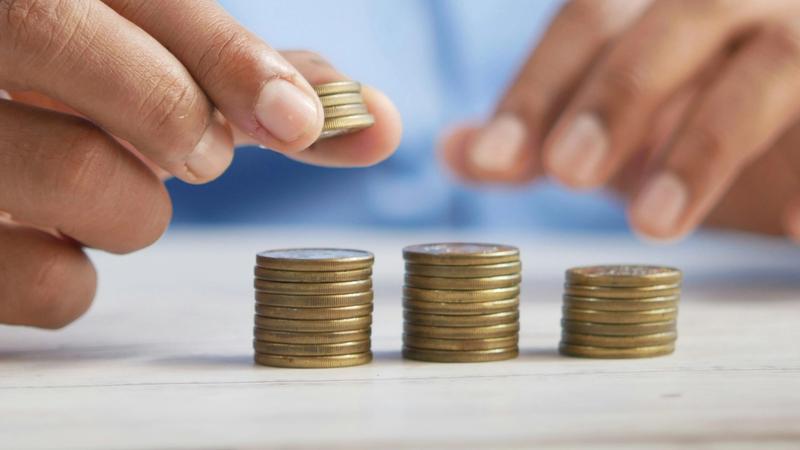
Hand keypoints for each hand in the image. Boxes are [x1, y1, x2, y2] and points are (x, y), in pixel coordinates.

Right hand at [0, 0, 401, 327]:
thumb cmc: (81, 93)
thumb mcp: (159, 63)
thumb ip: (265, 83)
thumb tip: (383, 121)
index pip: (155, 0)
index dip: (233, 62)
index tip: (296, 119)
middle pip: (119, 76)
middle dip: (182, 123)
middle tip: (192, 151)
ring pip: (88, 178)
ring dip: (134, 210)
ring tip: (108, 190)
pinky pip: (45, 281)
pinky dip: (74, 279)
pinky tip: (52, 239)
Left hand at [440, 0, 799, 241]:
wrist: (794, 83)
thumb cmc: (686, 92)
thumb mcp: (610, 108)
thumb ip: (539, 123)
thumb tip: (453, 151)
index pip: (588, 19)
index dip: (539, 88)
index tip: (497, 160)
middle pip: (677, 24)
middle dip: (619, 97)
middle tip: (569, 174)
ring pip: (769, 71)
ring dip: (705, 146)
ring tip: (653, 225)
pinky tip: (794, 232)